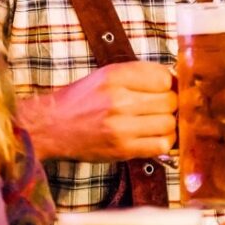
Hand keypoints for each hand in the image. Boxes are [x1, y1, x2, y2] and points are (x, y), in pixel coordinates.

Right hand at [16, 61, 176, 160]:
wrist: (51, 126)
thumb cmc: (80, 99)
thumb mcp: (104, 75)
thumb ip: (137, 75)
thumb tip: (172, 81)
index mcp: (114, 76)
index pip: (163, 77)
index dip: (168, 82)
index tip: (164, 87)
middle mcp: (119, 100)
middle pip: (169, 100)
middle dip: (169, 103)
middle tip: (159, 106)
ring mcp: (121, 126)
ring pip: (168, 123)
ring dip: (167, 122)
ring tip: (156, 121)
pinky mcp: (122, 149)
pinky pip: (160, 145)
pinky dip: (164, 140)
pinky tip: (154, 135)